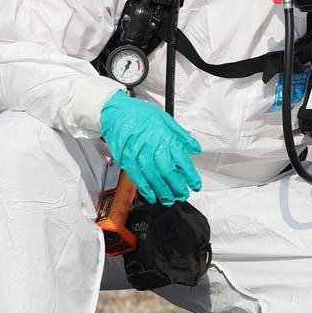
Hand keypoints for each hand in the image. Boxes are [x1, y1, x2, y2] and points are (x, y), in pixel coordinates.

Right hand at [100, 90, 201, 204]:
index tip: (195, 185)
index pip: (182, 161)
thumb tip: (195, 148)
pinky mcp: (127, 160)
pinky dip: (145, 189)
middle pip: (169, 173)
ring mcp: (139, 155)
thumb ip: (181, 136)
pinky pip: (138, 178)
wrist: (116, 112)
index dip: (190, 176)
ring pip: (154, 178)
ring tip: (170, 200)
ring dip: (163, 192)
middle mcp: (154, 148)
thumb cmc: (140, 114)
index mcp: (166, 138)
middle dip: (178, 188)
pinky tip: (152, 196)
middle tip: (183, 195)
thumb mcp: (166, 119)